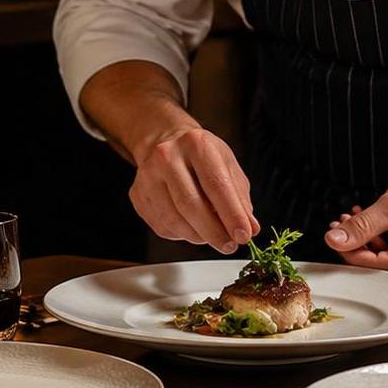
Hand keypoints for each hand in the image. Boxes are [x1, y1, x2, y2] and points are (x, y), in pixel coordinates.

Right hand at [128, 126, 259, 253]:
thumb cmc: (201, 156)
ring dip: (199, 236)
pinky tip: (193, 226)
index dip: (231, 214)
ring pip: (175, 220)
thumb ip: (240, 198)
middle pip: (191, 205)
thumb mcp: (227, 166)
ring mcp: (148, 176)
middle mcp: (167, 156)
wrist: (164, 142)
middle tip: (229, 245)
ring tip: (213, 236)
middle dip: (214, 232)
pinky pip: (163, 226)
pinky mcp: (138, 195)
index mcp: (196, 144)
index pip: (216, 185)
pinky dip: (183, 234)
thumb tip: (250, 228)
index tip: (243, 235)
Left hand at [323, 163, 387, 281]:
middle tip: (343, 221)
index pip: (372, 266)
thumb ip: (361, 226)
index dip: (348, 248)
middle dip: (358, 243)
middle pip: (377, 266)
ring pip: (383, 261)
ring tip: (357, 216)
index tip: (335, 230)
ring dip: (367, 239)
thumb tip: (333, 240)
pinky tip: (372, 222)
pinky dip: (380, 240)